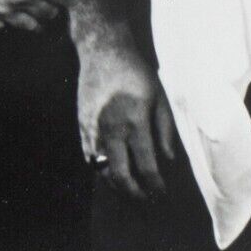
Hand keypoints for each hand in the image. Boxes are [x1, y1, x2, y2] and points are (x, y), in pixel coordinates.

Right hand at [78, 37, 176, 202]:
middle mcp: (112, 129)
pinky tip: (113, 172)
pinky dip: (101, 170)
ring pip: (102, 171)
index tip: (162, 194)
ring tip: (131, 190)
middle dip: (135, 195)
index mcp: (135, 121)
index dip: (156, 187)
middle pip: (121, 176)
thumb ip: (165, 129)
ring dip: (117, 186)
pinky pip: (90, 158)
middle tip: (146, 201)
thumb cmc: (135, 71)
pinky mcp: (82, 126)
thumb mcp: (159, 95)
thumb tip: (169, 160)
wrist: (103, 49)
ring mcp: (93, 129)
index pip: (147, 167)